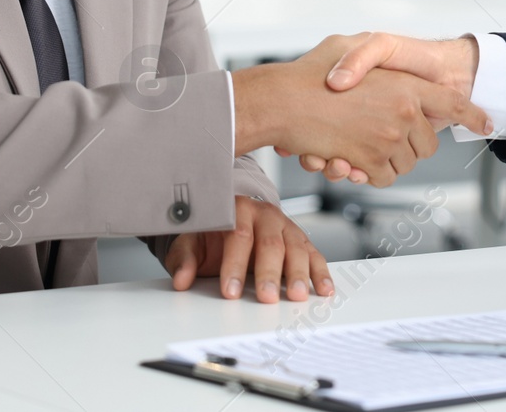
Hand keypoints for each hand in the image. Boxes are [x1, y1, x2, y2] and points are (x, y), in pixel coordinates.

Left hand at [165, 196, 333, 302]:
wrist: (229, 220)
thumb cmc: (211, 234)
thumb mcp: (192, 242)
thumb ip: (186, 259)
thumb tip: (181, 279)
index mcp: (237, 209)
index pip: (237, 236)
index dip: (233, 265)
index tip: (229, 291)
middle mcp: (265, 214)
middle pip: (270, 243)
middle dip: (268, 273)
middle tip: (266, 297)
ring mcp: (286, 226)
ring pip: (296, 248)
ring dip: (297, 273)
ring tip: (296, 296)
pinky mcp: (300, 240)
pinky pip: (314, 254)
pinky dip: (320, 272)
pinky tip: (323, 289)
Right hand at [233, 34, 490, 186]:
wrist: (282, 100)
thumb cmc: (308, 73)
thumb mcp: (347, 45)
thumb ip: (372, 56)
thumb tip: (390, 76)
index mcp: (404, 83)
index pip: (451, 103)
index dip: (473, 115)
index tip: (488, 125)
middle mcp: (403, 112)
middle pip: (426, 145)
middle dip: (409, 145)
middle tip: (383, 135)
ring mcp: (389, 139)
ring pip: (405, 164)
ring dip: (385, 160)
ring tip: (358, 144)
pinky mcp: (371, 162)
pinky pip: (382, 178)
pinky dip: (367, 174)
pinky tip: (346, 159)